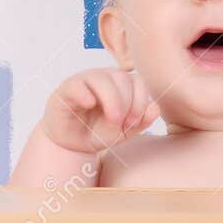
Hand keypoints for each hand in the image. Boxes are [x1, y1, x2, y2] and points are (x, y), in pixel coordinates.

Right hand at [41, 70, 159, 153]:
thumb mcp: (124, 131)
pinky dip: (86, 94)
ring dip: (111, 100)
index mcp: (121, 84)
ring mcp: (85, 81)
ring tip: (112, 120)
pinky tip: (89, 105)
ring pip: (102, 79)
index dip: (140, 102)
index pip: (138, 82)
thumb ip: (141, 121)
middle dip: (127, 103)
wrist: (72, 144)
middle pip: (122, 78)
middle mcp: (104, 78)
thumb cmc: (98, 132)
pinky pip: (78, 85)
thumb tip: (155, 108)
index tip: (134, 122)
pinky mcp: (67, 89)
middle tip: (122, 123)